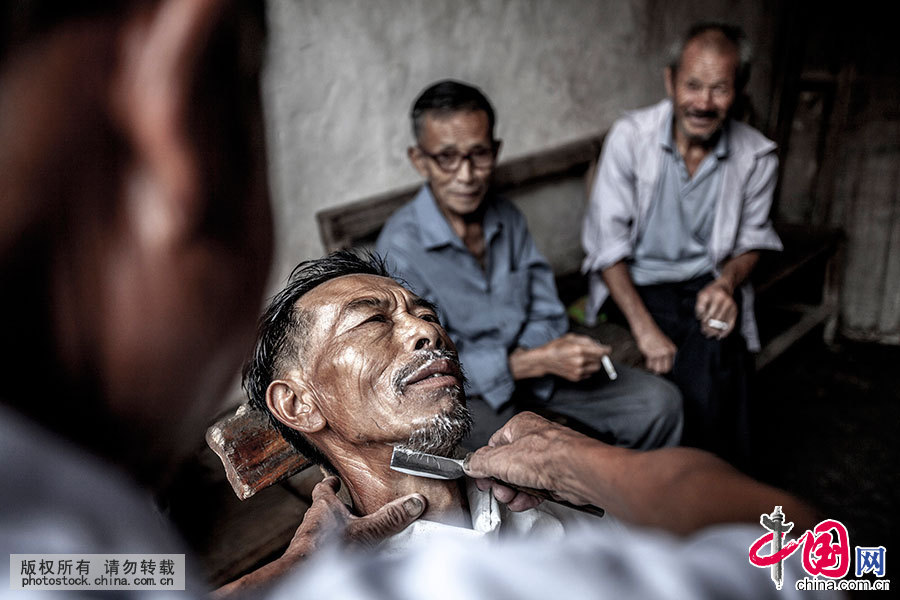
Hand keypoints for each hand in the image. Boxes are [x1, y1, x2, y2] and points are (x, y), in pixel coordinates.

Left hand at [213, 476, 425, 596]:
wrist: (303, 574)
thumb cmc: (326, 549)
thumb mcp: (365, 531)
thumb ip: (390, 518)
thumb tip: (413, 503)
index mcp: (324, 507)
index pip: (323, 488)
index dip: (329, 483)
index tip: (335, 480)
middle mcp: (313, 521)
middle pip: (323, 508)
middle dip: (337, 508)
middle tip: (351, 508)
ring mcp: (309, 539)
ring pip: (322, 528)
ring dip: (335, 529)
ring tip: (352, 534)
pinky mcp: (309, 556)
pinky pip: (322, 546)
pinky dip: (333, 547)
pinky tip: (346, 554)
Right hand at [465, 412, 597, 507]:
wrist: (578, 472)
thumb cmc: (548, 455)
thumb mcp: (500, 460)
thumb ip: (480, 463)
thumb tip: (470, 464)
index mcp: (519, 426)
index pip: (493, 446)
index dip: (485, 464)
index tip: (482, 478)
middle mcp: (534, 439)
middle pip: (507, 464)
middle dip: (501, 482)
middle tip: (500, 490)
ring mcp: (547, 458)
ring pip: (522, 478)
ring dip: (514, 492)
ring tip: (513, 497)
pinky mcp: (557, 475)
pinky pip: (537, 487)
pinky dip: (529, 496)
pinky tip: (526, 501)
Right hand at [536, 333, 610, 381]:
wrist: (545, 360)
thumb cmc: (557, 347)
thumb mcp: (571, 337)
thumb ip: (586, 340)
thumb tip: (598, 344)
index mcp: (579, 349)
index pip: (601, 351)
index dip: (606, 350)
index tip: (607, 349)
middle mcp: (580, 361)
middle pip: (600, 360)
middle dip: (599, 355)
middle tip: (593, 352)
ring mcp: (578, 370)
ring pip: (596, 368)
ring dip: (594, 362)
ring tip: (586, 358)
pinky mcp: (576, 377)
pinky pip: (589, 373)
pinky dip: (588, 368)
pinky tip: (579, 364)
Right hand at [634, 326, 675, 373]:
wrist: (646, 329)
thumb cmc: (654, 336)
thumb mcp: (666, 344)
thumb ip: (668, 354)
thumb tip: (665, 367)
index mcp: (673, 350)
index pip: (670, 366)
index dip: (664, 368)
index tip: (660, 366)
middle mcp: (667, 352)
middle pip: (664, 370)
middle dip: (659, 370)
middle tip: (655, 366)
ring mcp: (659, 353)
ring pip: (656, 369)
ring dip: (652, 367)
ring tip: (650, 361)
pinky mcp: (650, 354)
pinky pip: (649, 365)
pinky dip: (647, 364)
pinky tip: (647, 358)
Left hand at [695, 279, 737, 338]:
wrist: (725, 286)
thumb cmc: (711, 292)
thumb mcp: (702, 295)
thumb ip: (700, 306)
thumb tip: (700, 318)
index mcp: (716, 296)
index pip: (709, 313)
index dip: (704, 321)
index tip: (702, 325)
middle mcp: (725, 301)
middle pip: (716, 319)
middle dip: (709, 327)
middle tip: (704, 332)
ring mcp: (731, 307)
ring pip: (723, 323)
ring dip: (715, 331)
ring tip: (710, 335)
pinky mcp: (735, 311)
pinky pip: (731, 324)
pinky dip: (726, 331)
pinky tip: (720, 336)